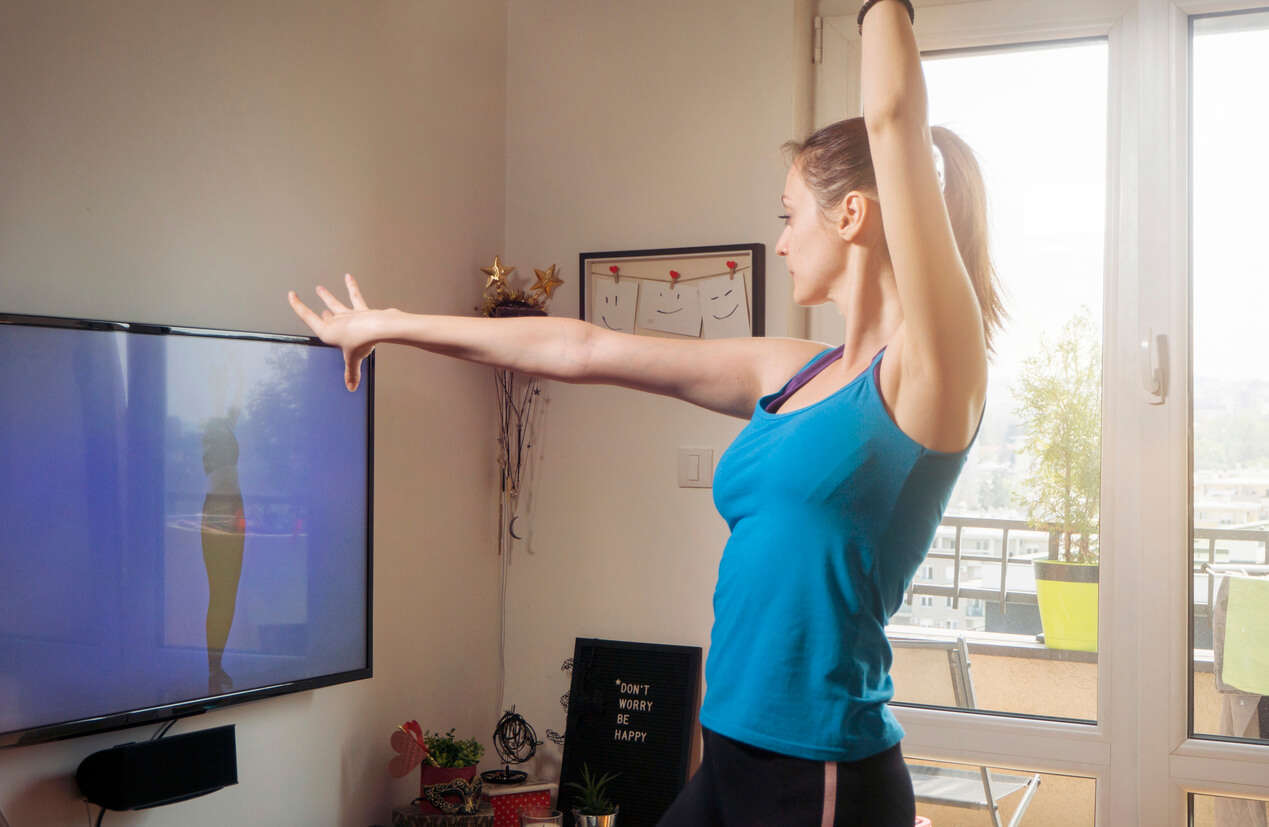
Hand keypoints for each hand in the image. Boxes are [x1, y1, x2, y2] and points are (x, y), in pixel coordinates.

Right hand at [288, 274, 384, 391]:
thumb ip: (351, 373)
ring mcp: (348, 314)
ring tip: (320, 288)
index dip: (298, 306)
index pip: (308, 317)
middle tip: (314, 295)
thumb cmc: (362, 342)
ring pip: (335, 303)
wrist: (377, 328)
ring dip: (327, 296)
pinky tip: (348, 276)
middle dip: (319, 305)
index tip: (292, 295)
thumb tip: (351, 387)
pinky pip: (355, 296)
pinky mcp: (361, 310)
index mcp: (328, 332)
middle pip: (325, 313)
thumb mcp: (353, 360)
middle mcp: (335, 321)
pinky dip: (351, 286)